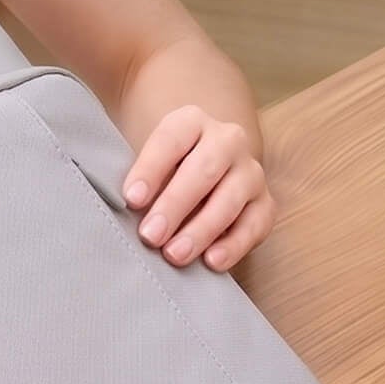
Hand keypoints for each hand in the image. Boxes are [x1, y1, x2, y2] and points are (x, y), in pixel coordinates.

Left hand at [121, 105, 274, 272]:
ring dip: (201, 230)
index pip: (170, 141)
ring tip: (174, 255)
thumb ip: (128, 163)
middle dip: (174, 205)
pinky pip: (255, 224)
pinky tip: (212, 262)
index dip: (150, 170)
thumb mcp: (144, 154)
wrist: (202, 167)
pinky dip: (234, 245)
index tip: (131, 200)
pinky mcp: (265, 203)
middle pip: (203, 171)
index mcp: (191, 121)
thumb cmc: (163, 166)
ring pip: (230, 199)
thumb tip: (120, 197)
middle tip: (150, 236)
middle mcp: (227, 140)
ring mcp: (250, 171)